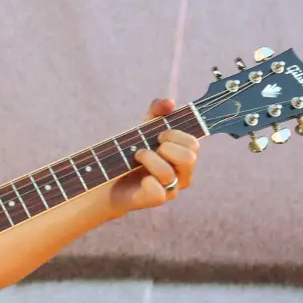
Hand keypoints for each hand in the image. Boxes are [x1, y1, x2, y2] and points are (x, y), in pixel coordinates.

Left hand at [108, 98, 200, 217]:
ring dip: (149, 159)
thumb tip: (169, 103)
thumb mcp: (144, 128)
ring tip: (137, 156)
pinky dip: (146, 179)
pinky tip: (140, 177)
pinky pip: (158, 191)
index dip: (176, 134)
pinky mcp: (156, 200)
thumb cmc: (133, 152)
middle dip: (166, 146)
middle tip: (151, 146)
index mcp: (184, 157)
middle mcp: (182, 175)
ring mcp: (171, 189)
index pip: (194, 144)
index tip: (159, 134)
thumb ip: (157, 112)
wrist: (109, 177)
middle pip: (189, 158)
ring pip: (168, 173)